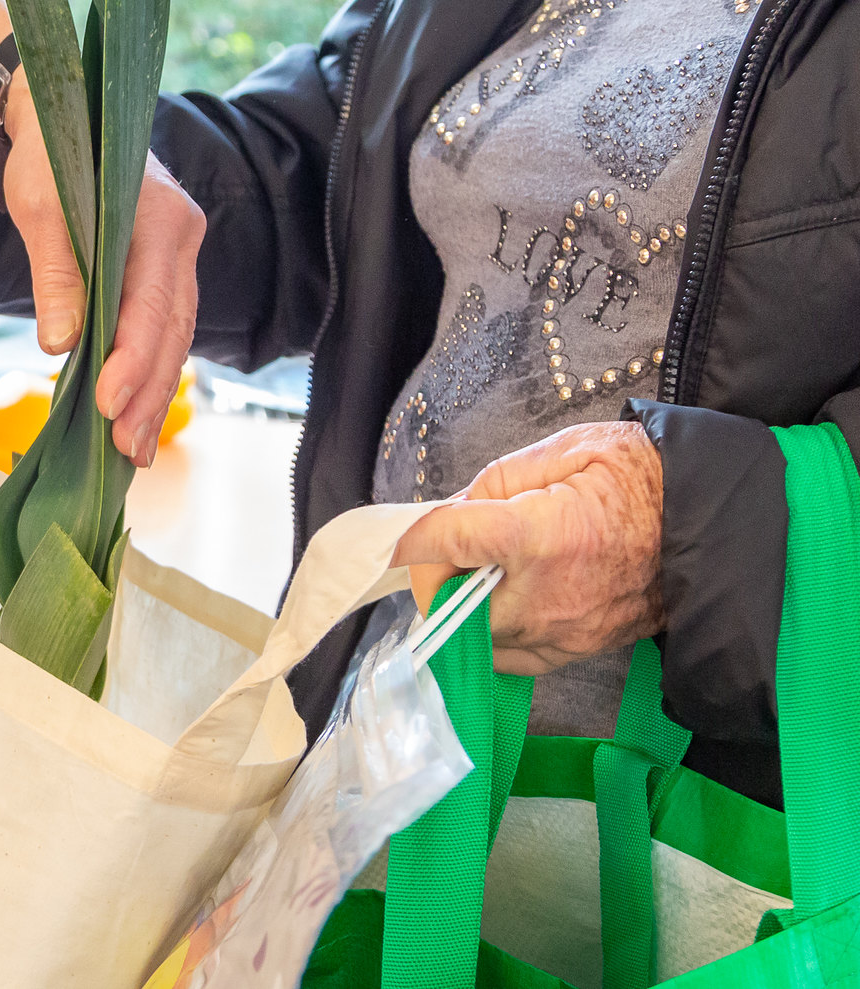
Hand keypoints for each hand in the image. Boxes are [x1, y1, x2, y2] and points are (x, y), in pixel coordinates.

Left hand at [0, 88, 205, 466]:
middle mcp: (182, 240)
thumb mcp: (40, 205)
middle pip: (171, 330)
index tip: (108, 405)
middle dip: (148, 394)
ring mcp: (176, 259)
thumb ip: (56, 272)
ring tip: (132, 452)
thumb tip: (61, 344)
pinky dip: (147, 375)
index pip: (151, 302)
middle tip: (124, 450)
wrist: (63, 118)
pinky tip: (134, 419)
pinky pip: (161, 332)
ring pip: (172, 338)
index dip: (132, 359)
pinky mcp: (161, 274)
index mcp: (161, 219)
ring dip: (152, 396)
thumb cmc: (49, 156)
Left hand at [392, 421, 664, 674]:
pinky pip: (514, 660)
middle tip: (448, 555)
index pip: (450, 542)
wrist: (715, 524)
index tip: (394, 540)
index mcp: (542, 535)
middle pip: (453, 605)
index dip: (413, 538)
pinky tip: (506, 604)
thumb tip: (451, 511)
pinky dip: (495, 637)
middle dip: (438, 581)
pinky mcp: (581, 652)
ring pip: (478, 640)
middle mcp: (548, 595)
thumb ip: (497, 481)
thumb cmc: (641, 477)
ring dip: (464, 612)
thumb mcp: (566, 450)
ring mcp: (566, 632)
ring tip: (481, 577)